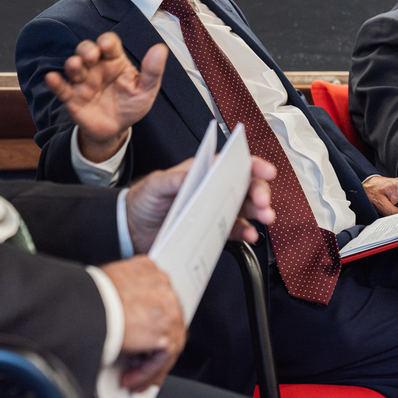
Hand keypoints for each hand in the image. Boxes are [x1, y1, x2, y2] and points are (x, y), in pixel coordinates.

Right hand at [44, 33, 166, 162]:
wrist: (116, 131)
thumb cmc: (131, 105)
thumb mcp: (146, 90)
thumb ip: (152, 72)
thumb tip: (161, 49)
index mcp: (115, 61)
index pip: (109, 44)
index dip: (107, 42)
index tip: (107, 46)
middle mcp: (96, 67)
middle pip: (87, 50)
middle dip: (87, 50)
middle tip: (91, 56)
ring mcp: (83, 82)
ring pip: (73, 67)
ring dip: (73, 64)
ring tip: (75, 66)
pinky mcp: (72, 98)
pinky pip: (61, 89)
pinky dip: (55, 83)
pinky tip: (51, 78)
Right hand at [100, 256, 184, 391]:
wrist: (85, 306)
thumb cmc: (89, 297)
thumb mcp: (109, 288)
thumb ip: (124, 301)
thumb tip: (125, 325)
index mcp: (148, 269)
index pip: (157, 299)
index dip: (149, 323)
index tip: (141, 338)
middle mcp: (162, 284)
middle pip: (167, 320)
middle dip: (153, 345)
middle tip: (138, 364)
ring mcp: (169, 307)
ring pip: (168, 341)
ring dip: (149, 364)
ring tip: (132, 378)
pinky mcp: (167, 331)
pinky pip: (162, 358)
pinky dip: (147, 372)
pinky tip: (131, 379)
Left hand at [125, 156, 277, 253]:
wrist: (132, 228)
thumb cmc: (143, 199)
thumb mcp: (156, 184)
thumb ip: (176, 178)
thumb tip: (195, 174)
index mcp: (201, 172)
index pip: (232, 163)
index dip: (252, 164)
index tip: (266, 170)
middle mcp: (212, 189)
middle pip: (244, 185)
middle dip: (259, 192)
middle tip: (263, 202)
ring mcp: (214, 209)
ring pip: (244, 208)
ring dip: (257, 212)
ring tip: (264, 217)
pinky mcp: (212, 230)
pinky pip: (233, 230)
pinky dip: (245, 232)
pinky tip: (250, 234)